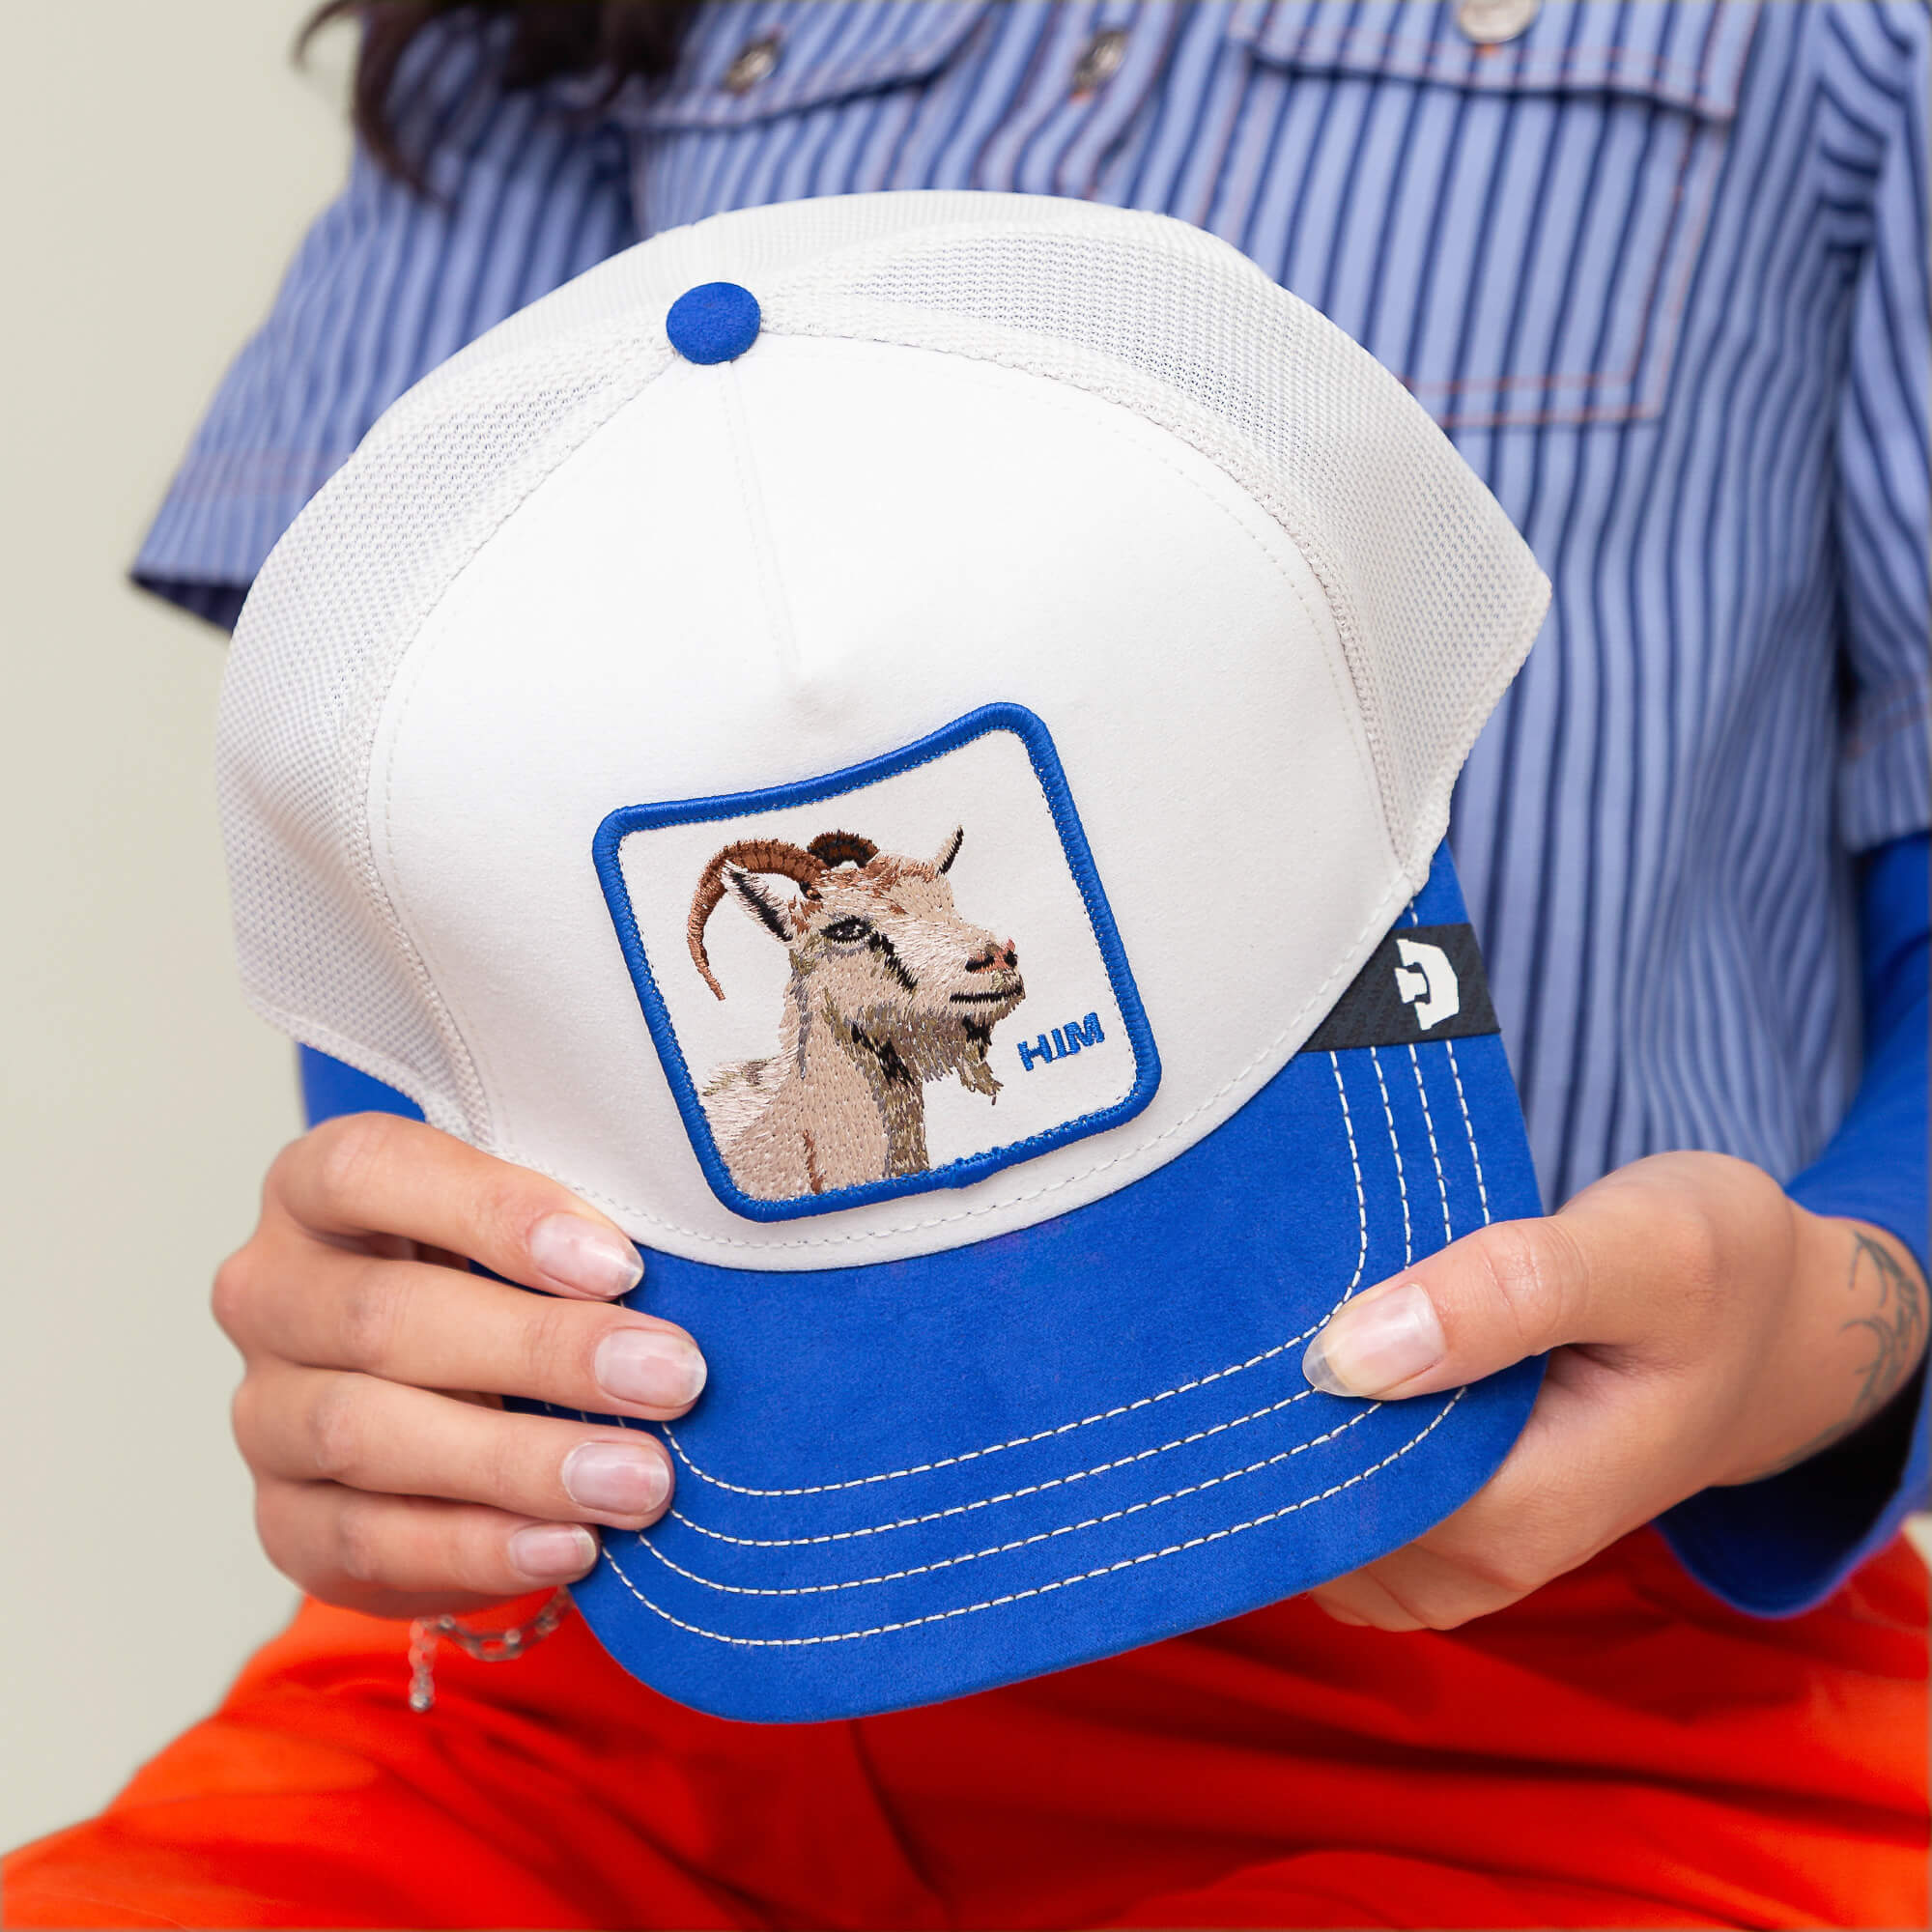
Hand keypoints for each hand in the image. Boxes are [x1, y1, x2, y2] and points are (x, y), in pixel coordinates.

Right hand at [216, 1113, 705, 1619]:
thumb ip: (573, 1232)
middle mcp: (271, 1293)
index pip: (372, 1172)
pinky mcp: (288, 1521)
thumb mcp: (530, 1229)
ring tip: (640, 1479)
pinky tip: (572, 1546)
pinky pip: (368, 1540)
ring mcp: (264, 1414)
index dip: (494, 1211)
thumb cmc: (508, 1277)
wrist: (456, 1400)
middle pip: (383, 1317)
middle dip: (545, 1352)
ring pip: (366, 1434)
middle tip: (671, 1379)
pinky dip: (479, 1546)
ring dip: (520, 1462)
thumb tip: (693, 1267)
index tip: (620, 1263)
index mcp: (318, 1187)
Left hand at [1299, 1151, 1926, 1629]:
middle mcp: (1482, 1561)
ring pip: (1312, 1511)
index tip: (1264, 1311)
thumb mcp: (1640, 1253)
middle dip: (1275, 1410)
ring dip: (1293, 1419)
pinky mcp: (1443, 1522)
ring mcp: (1458, 1555)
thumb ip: (1504, 1295)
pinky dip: (1316, 1430)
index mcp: (1524, 1513)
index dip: (1284, 1405)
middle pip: (1310, 1508)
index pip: (1337, 1491)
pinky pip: (1335, 1501)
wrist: (1777, 1325)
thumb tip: (1347, 1355)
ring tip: (1313, 1309)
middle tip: (1279, 1293)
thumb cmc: (1714, 1276)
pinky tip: (1333, 1347)